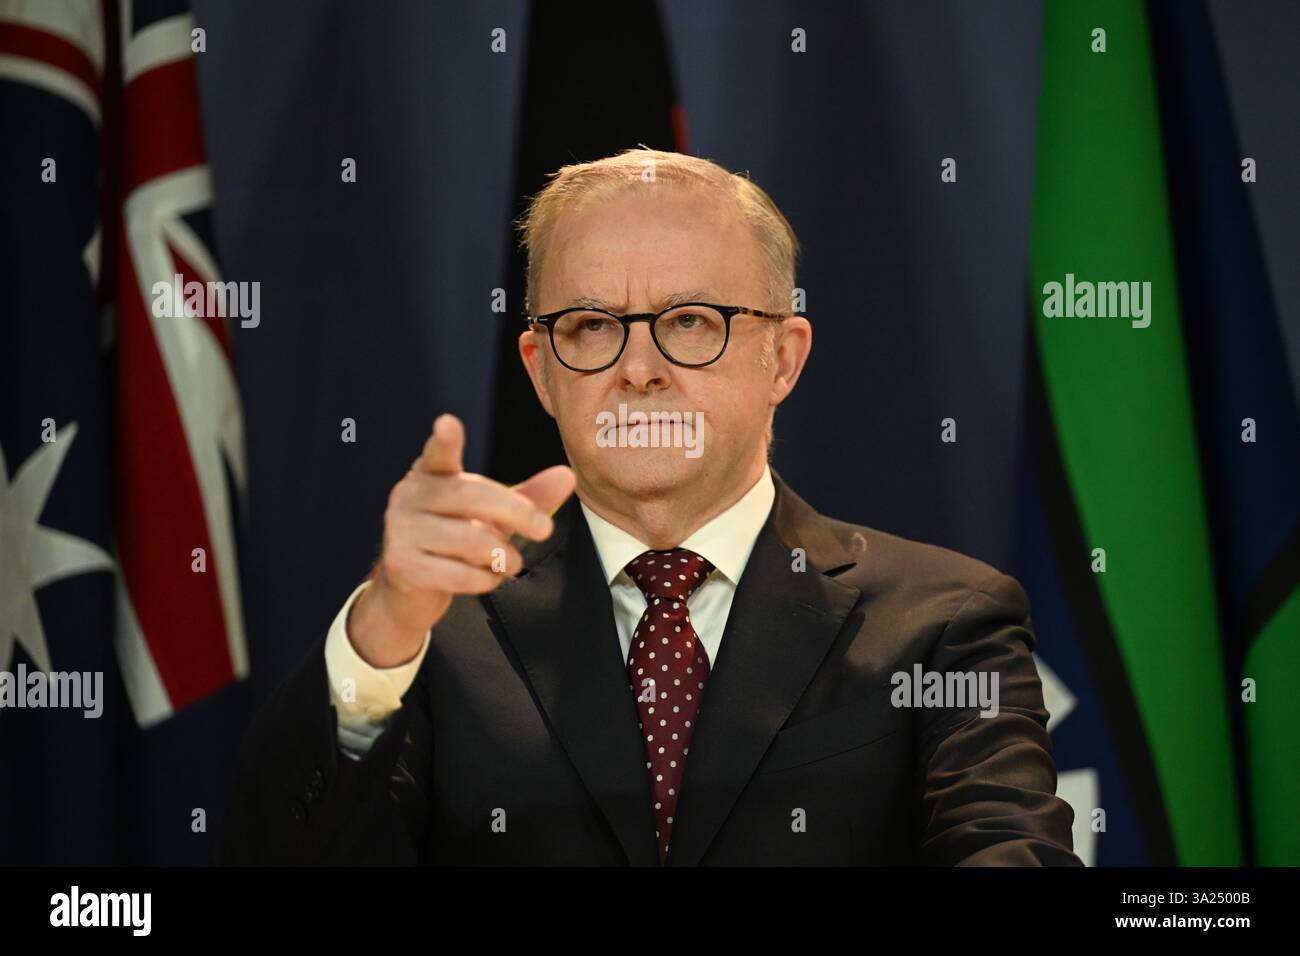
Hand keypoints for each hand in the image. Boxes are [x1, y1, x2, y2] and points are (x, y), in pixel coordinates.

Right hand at [348, 413, 575, 666]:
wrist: (411, 587)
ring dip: (502, 555)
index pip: (438, 454)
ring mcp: (401, 530)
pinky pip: (456, 574)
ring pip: (468, 539)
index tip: (448, 423)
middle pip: (469, 495)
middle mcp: (410, 496)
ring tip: (512, 563)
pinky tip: (489, 578)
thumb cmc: (458, 539)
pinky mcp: (402, 566)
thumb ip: (529, 496)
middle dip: (516, 512)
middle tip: (545, 529)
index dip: (444, 440)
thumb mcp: (494, 515)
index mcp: (432, 474)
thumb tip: (568, 475)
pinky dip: (484, 580)